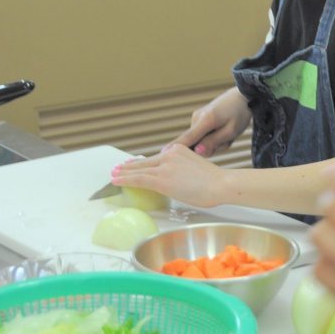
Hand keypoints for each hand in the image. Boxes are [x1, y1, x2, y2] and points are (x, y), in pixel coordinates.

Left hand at [112, 144, 227, 207]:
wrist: (221, 184)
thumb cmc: (215, 181)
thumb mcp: (196, 167)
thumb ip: (183, 169)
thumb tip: (176, 179)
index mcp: (179, 150)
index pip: (156, 158)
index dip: (142, 163)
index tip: (134, 165)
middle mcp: (169, 154)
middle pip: (145, 162)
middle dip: (129, 167)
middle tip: (118, 169)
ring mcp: (164, 166)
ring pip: (139, 170)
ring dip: (124, 174)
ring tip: (113, 176)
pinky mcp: (161, 179)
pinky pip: (138, 179)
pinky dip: (125, 180)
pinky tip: (117, 182)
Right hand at [169, 88, 250, 156]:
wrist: (242, 97)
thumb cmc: (239, 114)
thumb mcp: (231, 131)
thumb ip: (213, 142)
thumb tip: (196, 152)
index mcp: (206, 120)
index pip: (188, 137)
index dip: (175, 147)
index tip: (162, 154)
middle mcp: (197, 118)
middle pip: (197, 144)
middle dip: (213, 147)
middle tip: (227, 139)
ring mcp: (196, 118)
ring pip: (201, 141)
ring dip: (215, 142)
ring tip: (227, 133)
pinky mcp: (198, 120)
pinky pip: (203, 136)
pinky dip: (214, 137)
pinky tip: (223, 130)